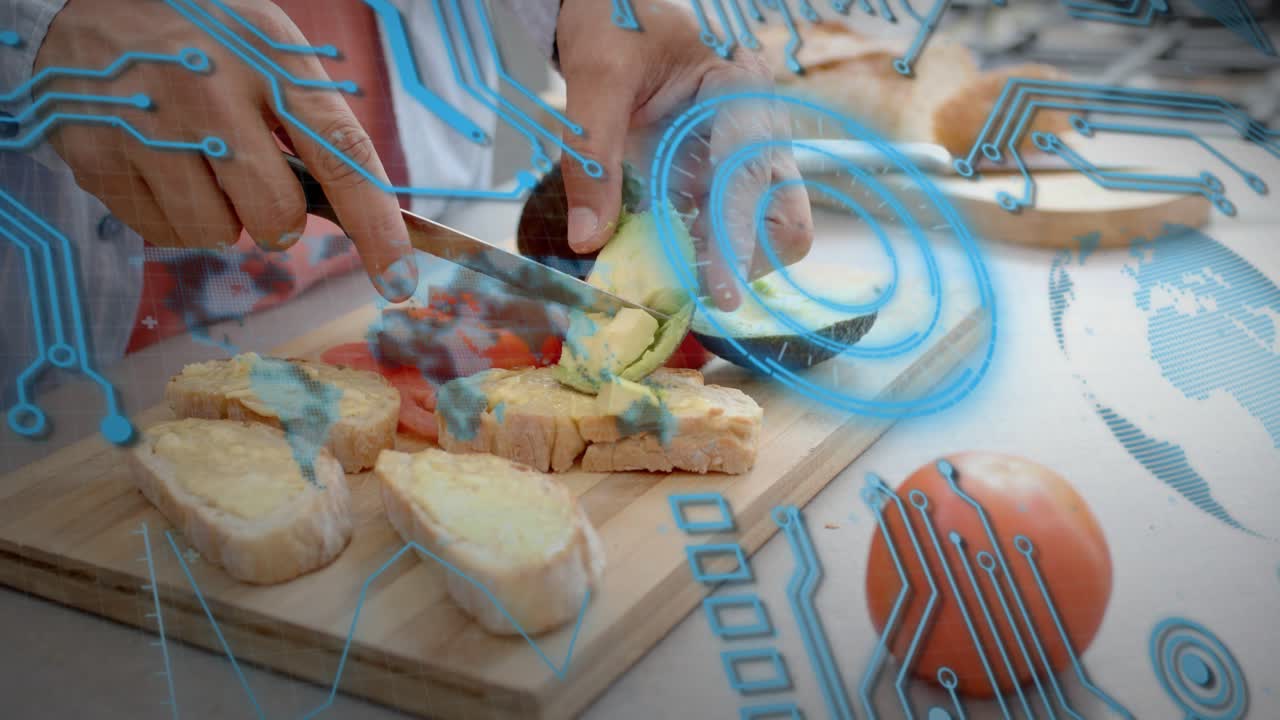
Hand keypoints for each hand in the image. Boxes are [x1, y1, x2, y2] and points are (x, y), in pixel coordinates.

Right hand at [35, 0, 417, 300]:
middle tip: (249, 177)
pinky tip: (155, 162)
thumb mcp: (266, 51)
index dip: (377, 227)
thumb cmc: (202, 40)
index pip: (342, 156)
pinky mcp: (99, 155)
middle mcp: (212, 90)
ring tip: (194, 160)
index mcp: (272, 58)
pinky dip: (169, 214)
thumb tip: (360, 217)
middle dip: (276, 220)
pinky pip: (162, 233)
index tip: (398, 280)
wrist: (84, 0)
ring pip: (216, 234)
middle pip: (276, 215)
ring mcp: (150, 124)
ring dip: (218, 217)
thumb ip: (310, 125)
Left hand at [555, 0, 813, 311]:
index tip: (719, 291)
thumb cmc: (615, 29)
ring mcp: (741, 165)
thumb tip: (590, 240)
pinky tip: (656, 256)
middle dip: (742, 260)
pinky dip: (691, 259)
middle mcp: (756, 135)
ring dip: (714, 265)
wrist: (612, 14)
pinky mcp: (714, 186)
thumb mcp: (596, 78)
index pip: (752, 176)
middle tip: (686, 283)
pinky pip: (719, 237)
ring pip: (759, 239)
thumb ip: (592, 155)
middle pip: (786, 221)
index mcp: (741, 94)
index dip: (738, 237)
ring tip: (662, 269)